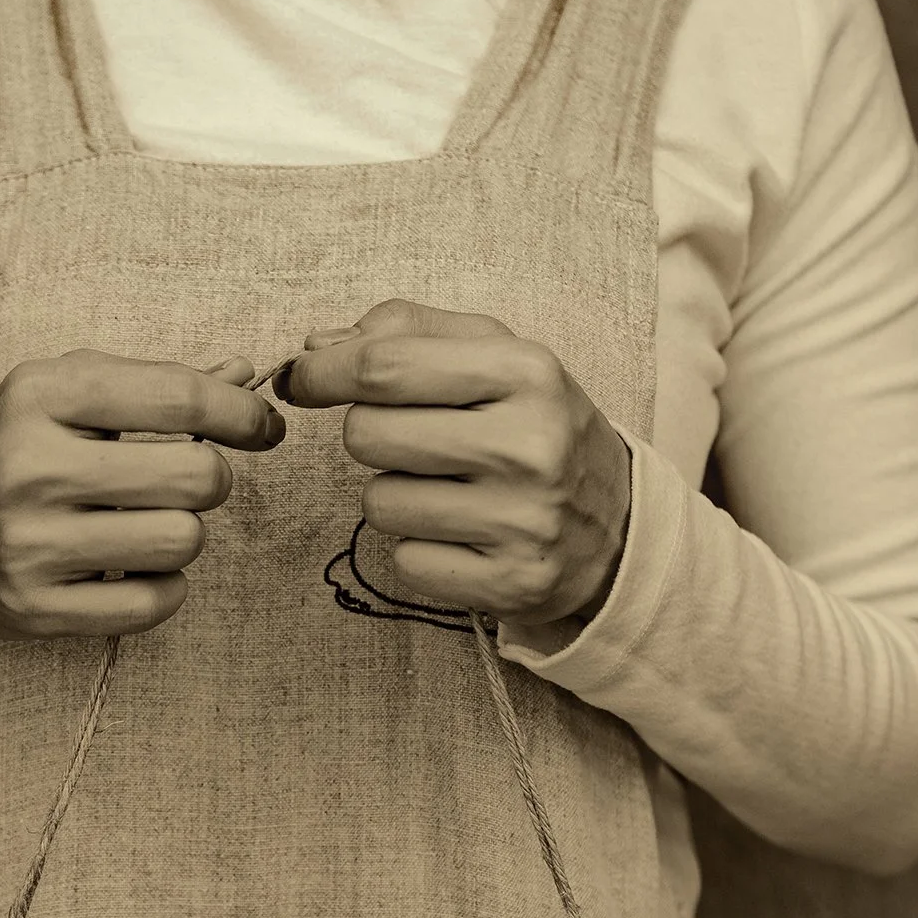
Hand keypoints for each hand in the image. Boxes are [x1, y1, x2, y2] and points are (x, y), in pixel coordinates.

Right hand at [0, 350, 284, 660]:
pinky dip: (163, 587)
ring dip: (183, 535)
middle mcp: (30, 467)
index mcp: (38, 395)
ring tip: (145, 524)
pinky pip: (154, 602)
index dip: (243, 413)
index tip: (264, 426)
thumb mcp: (62, 397)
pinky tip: (133, 567)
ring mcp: (30, 545)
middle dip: (209, 479)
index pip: (179, 396)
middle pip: (195, 476)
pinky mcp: (37, 609)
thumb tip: (248, 377)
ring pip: (182, 542)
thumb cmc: (10, 453)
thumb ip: (154, 386)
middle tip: (186, 481)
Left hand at [277, 300, 629, 631]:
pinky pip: (404, 559)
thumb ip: (410, 334)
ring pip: (378, 504)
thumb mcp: (497, 358)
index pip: (385, 366)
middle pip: (367, 434)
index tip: (301, 378)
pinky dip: (418, 547)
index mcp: (527, 373)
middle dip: (369, 434)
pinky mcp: (507, 583)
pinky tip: (462, 535)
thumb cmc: (535, 428)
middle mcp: (528, 447)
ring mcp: (520, 523)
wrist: (617, 527)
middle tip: (411, 441)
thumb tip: (317, 345)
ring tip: (446, 489)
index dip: (324, 371)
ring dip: (394, 495)